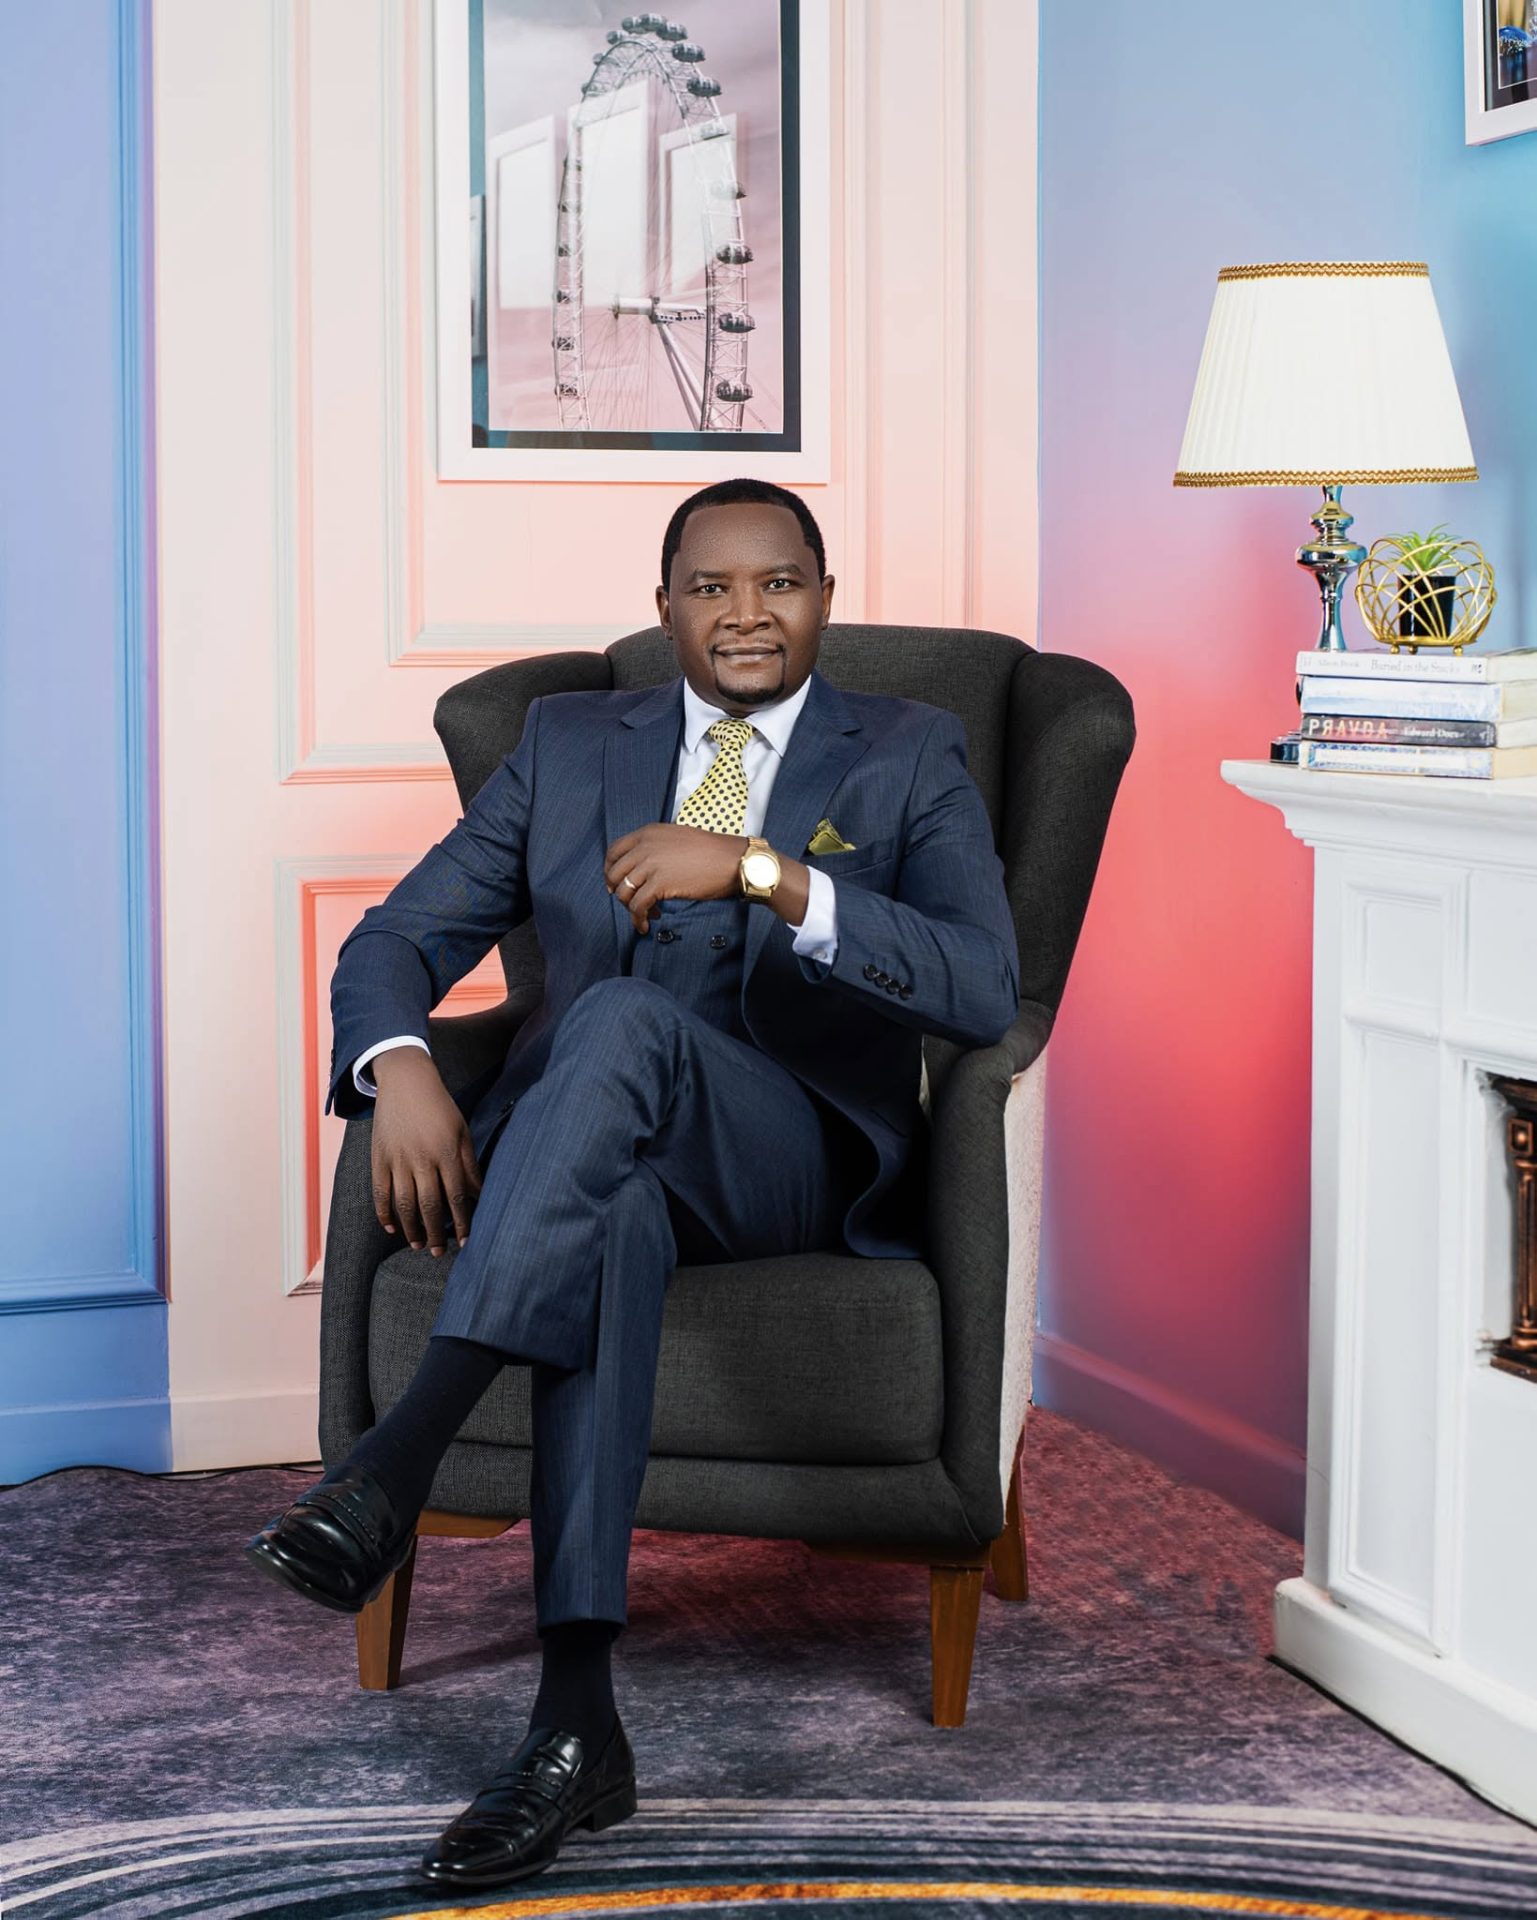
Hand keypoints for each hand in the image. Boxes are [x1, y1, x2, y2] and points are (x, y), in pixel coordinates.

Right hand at [369, 1047, 481, 1254]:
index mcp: (445, 1153)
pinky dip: (384, 1213)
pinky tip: (391, 1228)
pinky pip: (380, 1192)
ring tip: (418, 1245)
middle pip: (428, 1206)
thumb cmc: (440, 1107)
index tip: (466, 1241)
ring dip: (410, 1229)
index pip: (456, 1197)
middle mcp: (421, 1159)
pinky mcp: (378, 1157)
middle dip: (435, 1233)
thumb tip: (479, 1195)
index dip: (461, 1222)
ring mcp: (397, 1159)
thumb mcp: (462, 1132)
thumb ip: (469, 1165)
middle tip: (439, 1252)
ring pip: (403, 1204)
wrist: (406, 1081)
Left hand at [604, 822, 745, 933]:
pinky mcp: (660, 883)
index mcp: (648, 833)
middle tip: (630, 903)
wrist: (732, 860)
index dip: (610, 870)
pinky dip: (638, 919)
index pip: (614, 851)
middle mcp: (645, 846)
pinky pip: (638, 906)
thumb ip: (655, 848)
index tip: (615, 883)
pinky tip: (646, 924)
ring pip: (624, 892)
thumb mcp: (676, 839)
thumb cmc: (711, 853)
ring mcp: (651, 864)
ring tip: (646, 914)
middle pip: (615, 873)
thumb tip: (641, 869)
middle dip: (619, 892)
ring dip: (631, 908)